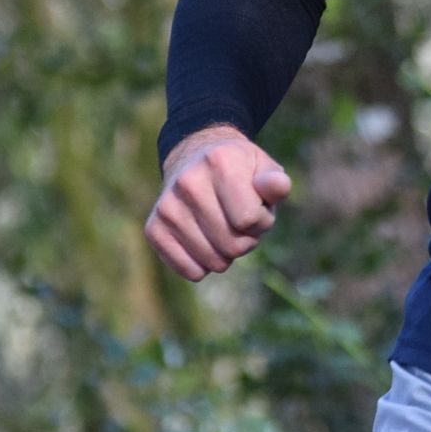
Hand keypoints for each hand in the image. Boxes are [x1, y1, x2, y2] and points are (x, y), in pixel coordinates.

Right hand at [145, 126, 291, 281]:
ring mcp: (166, 206)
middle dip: (246, 240)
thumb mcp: (264, 169)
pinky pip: (190, 271)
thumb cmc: (241, 173)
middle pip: (232, 244)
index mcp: (220, 161)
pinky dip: (205, 266)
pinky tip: (205, 242)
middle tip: (241, 221)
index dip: (261, 221)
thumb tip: (277, 187)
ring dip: (227, 254)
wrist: (195, 160)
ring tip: (224, 227)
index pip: (249, 220)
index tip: (257, 207)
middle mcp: (188, 181)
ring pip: (213, 261)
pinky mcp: (153, 228)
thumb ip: (276, 183)